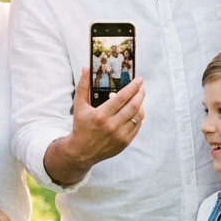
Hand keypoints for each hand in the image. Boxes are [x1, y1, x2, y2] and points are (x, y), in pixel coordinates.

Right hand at [44, 68, 144, 185]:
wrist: (81, 151)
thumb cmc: (80, 126)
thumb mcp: (79, 106)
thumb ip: (83, 86)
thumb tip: (86, 68)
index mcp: (101, 115)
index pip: (122, 97)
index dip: (133, 87)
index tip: (139, 80)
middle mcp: (112, 126)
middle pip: (134, 106)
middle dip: (140, 94)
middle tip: (141, 87)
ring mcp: (120, 135)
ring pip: (138, 116)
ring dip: (141, 105)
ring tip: (138, 98)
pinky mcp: (125, 142)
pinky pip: (137, 126)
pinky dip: (139, 117)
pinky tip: (135, 111)